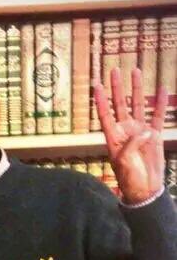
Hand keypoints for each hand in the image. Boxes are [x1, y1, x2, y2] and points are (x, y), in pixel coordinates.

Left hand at [93, 67, 166, 203]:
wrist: (145, 189)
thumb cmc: (129, 177)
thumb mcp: (124, 161)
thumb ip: (132, 143)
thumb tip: (145, 131)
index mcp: (113, 136)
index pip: (105, 114)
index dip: (101, 100)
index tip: (97, 85)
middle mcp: (125, 130)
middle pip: (120, 103)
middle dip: (117, 87)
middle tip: (114, 70)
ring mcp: (140, 131)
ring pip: (137, 104)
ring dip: (136, 89)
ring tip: (136, 71)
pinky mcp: (154, 135)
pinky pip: (157, 116)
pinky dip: (160, 103)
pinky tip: (162, 89)